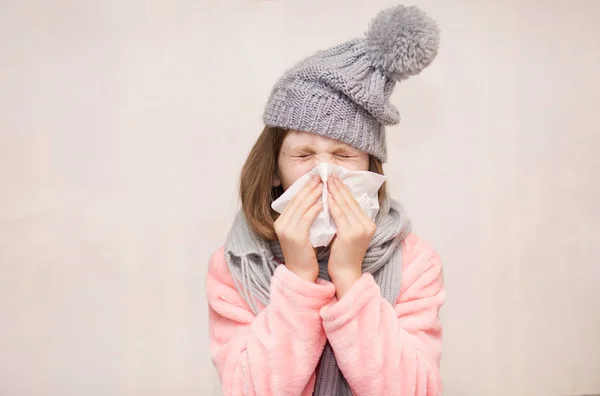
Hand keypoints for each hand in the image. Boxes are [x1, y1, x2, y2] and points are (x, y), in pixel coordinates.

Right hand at [273, 175, 322, 281]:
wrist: (301, 273)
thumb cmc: (305, 253)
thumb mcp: (301, 232)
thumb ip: (303, 217)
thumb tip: (315, 199)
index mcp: (281, 221)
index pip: (294, 200)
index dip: (305, 187)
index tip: (316, 178)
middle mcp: (281, 224)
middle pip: (297, 200)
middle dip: (310, 187)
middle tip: (321, 176)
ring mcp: (287, 230)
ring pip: (302, 207)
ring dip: (314, 194)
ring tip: (324, 185)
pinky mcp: (296, 236)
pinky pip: (307, 218)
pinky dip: (315, 208)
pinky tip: (324, 202)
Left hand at [327, 173, 375, 296]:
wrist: (346, 273)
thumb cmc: (343, 254)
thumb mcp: (347, 233)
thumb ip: (346, 218)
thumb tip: (336, 200)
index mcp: (369, 223)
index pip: (354, 202)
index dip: (344, 189)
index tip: (335, 178)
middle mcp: (367, 224)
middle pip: (350, 201)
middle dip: (339, 186)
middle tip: (329, 174)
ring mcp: (360, 229)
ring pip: (344, 205)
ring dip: (334, 192)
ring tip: (325, 181)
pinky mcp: (351, 233)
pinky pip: (339, 215)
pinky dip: (332, 204)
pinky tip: (325, 196)